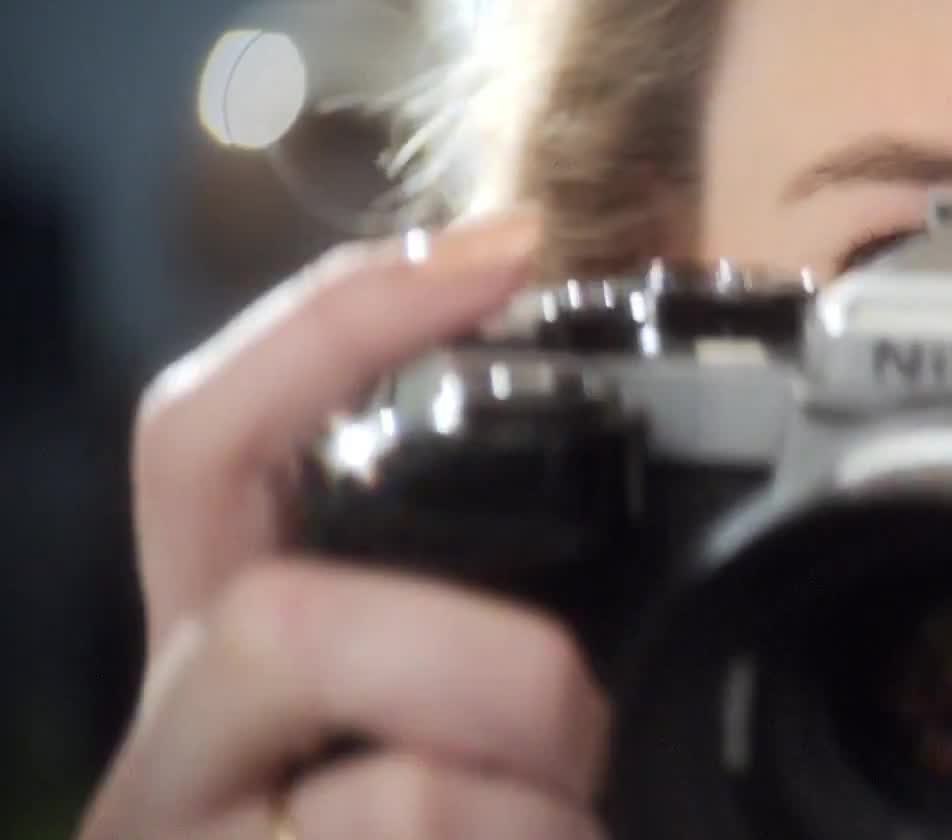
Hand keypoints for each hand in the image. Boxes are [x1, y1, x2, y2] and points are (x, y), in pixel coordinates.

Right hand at [80, 212, 611, 839]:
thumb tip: (692, 564)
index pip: (220, 442)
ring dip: (491, 787)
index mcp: (253, 684)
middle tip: (590, 740)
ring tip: (580, 832)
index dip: (341, 321)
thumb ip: (520, 651)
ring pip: (300, 723)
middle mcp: (182, 764)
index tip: (515, 249)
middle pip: (255, 605)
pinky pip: (370, 832)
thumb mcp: (504, 754)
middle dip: (469, 655)